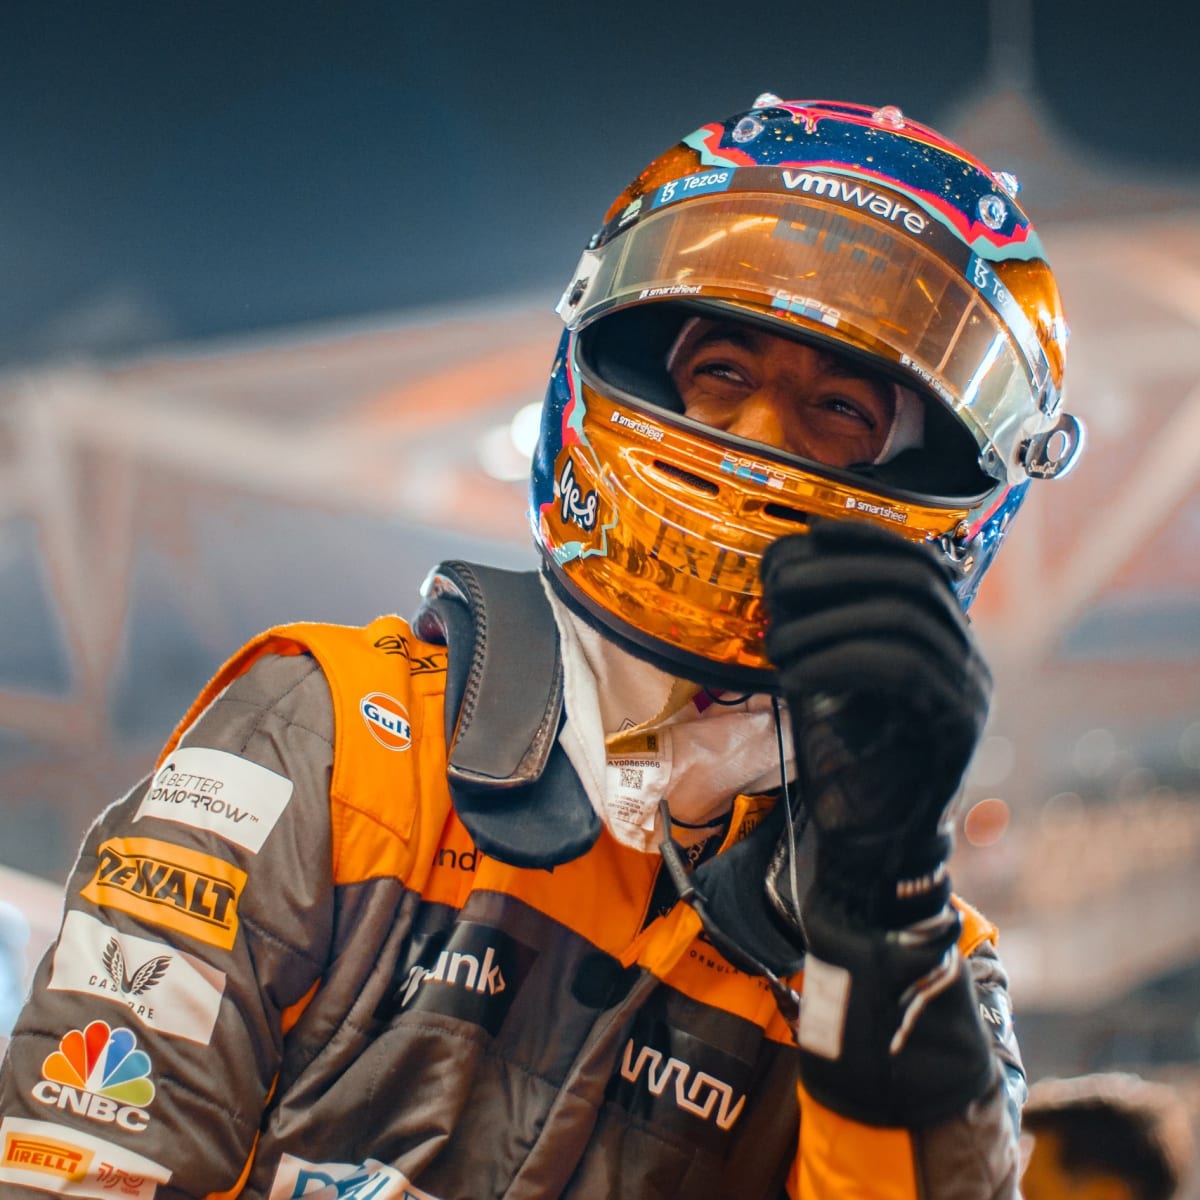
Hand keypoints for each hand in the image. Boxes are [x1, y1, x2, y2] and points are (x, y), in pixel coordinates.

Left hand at [760, 518, 990, 927]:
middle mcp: (968, 662)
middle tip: (779, 589)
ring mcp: (968, 694)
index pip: (920, 566)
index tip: (812, 533)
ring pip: (906, 621)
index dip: (868, 540)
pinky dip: (839, 661)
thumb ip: (818, 627)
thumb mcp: (828, 679)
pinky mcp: (954, 729)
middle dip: (839, 572)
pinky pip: (902, 669)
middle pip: (914, 583)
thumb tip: (781, 562)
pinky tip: (796, 677)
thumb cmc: (843, 761)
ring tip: (777, 643)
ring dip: (828, 622)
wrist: (870, 850)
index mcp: (944, 643)